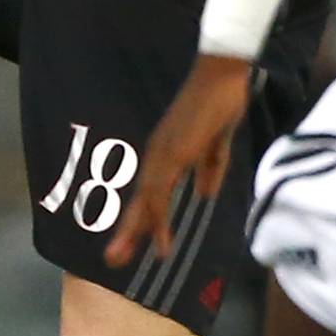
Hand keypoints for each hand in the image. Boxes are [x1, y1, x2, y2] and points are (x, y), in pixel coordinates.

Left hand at [104, 55, 251, 267]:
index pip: (150, 193)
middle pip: (140, 200)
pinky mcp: (174, 151)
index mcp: (167, 153)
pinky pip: (161, 188)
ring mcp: (163, 152)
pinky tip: (158, 235)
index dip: (142, 219)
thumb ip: (210, 167)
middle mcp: (158, 154)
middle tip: (113, 260)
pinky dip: (158, 213)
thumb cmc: (219, 103)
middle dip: (127, 231)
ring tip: (124, 256)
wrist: (222, 76)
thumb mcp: (216, 144)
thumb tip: (204, 194)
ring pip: (146, 199)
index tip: (133, 245)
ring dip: (136, 229)